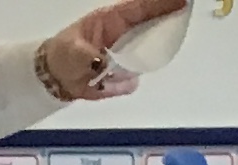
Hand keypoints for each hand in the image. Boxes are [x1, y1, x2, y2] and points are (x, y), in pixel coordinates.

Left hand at [37, 0, 181, 100]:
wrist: (56, 77)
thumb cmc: (63, 55)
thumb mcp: (72, 52)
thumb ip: (89, 57)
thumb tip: (103, 65)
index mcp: (111, 21)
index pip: (141, 9)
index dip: (161, 4)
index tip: (182, 1)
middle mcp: (123, 36)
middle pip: (152, 28)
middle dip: (166, 25)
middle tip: (180, 24)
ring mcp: (126, 56)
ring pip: (146, 56)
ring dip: (144, 59)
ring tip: (118, 67)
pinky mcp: (124, 76)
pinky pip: (132, 80)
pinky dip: (124, 83)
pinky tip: (105, 83)